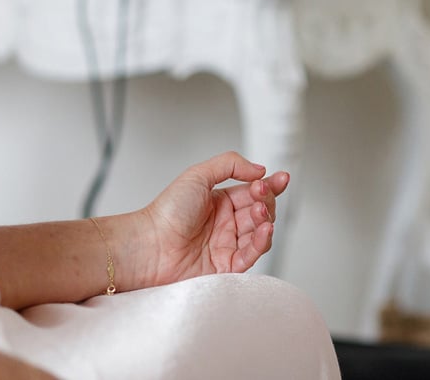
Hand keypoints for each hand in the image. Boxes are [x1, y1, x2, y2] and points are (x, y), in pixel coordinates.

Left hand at [140, 151, 289, 284]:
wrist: (148, 246)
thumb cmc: (166, 212)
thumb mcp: (198, 175)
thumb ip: (230, 164)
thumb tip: (260, 170)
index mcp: (221, 202)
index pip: (254, 192)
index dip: (270, 185)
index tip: (281, 178)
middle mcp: (227, 223)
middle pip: (261, 211)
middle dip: (267, 200)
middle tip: (260, 194)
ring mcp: (227, 244)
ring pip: (260, 232)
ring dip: (266, 220)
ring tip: (260, 211)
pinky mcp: (226, 266)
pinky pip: (252, 255)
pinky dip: (262, 242)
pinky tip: (264, 230)